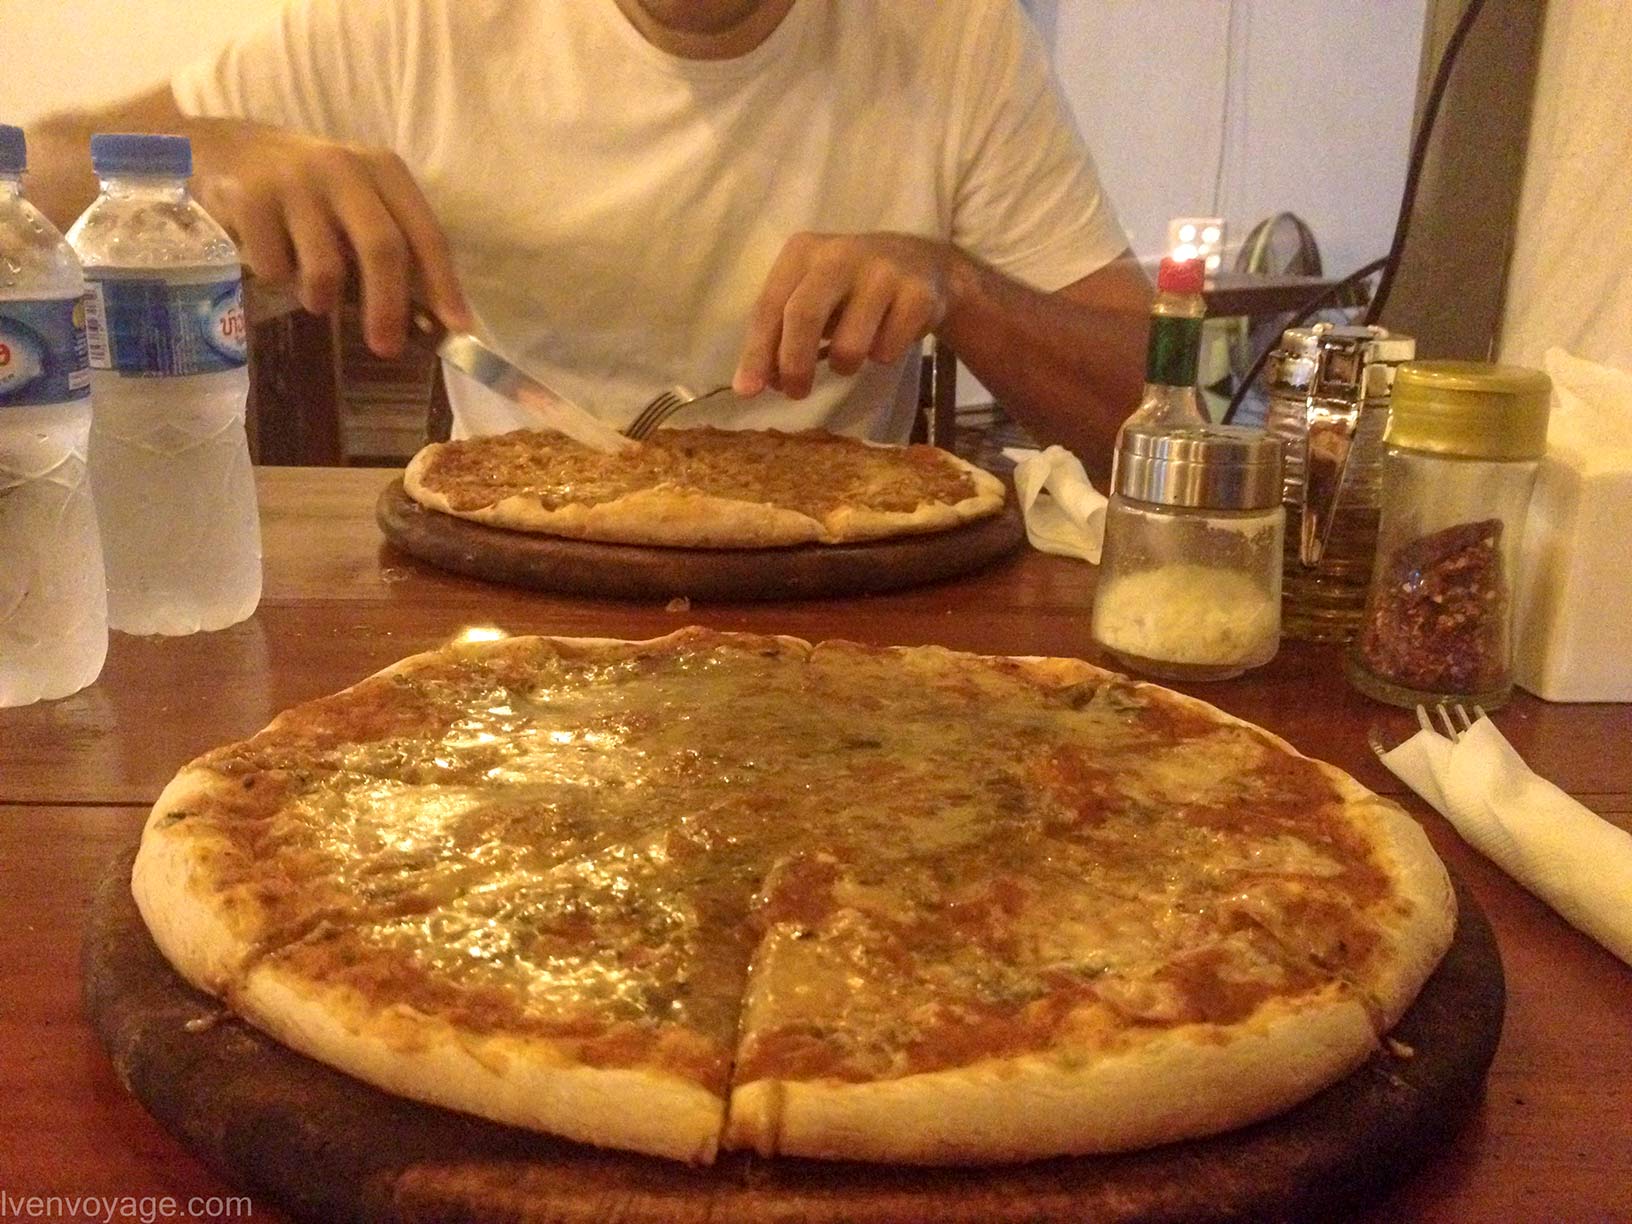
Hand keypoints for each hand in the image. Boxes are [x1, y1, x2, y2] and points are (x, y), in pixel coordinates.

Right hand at [193, 126, 470, 355]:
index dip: (444, 285)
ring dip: (321, 299)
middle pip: (382, 248)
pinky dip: (276, 279)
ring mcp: (293, 181)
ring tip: (312, 293)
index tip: (457, 329)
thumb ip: (392, 247)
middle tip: (386, 348)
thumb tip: (432, 319)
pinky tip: (268, 257)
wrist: (221, 149)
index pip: (425, 233)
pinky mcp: (249, 199)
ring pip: (325, 269)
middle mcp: (343, 168)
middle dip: (387, 307)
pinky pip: (275, 269)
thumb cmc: (307, 191)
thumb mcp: (356, 203)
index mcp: (383, 170)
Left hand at [733, 232, 956, 398]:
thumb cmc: (852, 290)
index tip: (748, 391)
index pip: (770, 306)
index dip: (757, 352)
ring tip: (852, 354)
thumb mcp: (812, 301)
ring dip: (846, 365)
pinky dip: (884, 356)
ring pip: (849, 345)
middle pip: (803, 316)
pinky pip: (888, 350)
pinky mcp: (919, 293)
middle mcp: (840, 253)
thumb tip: (754, 384)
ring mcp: (883, 271)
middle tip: (796, 393)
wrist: (923, 266)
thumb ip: (780, 336)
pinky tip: (889, 335)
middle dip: (795, 365)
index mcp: (803, 252)